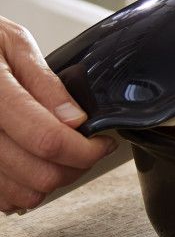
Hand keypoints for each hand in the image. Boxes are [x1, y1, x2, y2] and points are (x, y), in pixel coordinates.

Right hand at [0, 18, 114, 211]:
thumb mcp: (11, 42)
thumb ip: (45, 82)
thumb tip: (75, 119)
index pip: (47, 140)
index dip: (85, 149)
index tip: (102, 143)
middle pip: (38, 174)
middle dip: (75, 167)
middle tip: (86, 149)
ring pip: (20, 194)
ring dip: (50, 182)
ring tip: (59, 156)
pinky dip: (20, 190)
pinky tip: (29, 165)